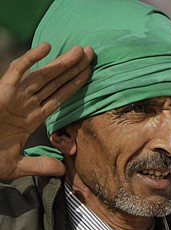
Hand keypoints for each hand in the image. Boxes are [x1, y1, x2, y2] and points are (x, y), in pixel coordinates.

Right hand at [0, 42, 93, 179]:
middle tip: (92, 54)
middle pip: (55, 83)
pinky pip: (17, 71)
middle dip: (74, 69)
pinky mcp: (2, 92)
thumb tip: (62, 170)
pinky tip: (46, 47)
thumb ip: (40, 166)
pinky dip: (31, 59)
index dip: (74, 85)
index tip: (90, 74)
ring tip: (81, 51)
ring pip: (43, 75)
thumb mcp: (17, 166)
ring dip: (62, 63)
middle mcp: (25, 104)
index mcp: (30, 117)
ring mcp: (14, 96)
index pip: (59, 98)